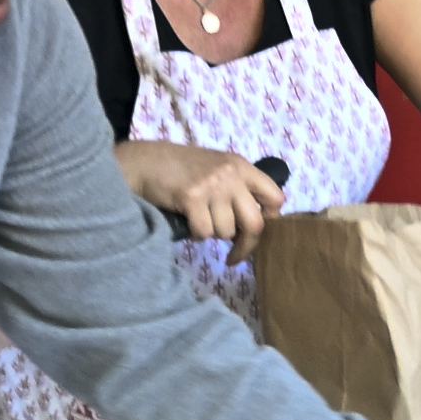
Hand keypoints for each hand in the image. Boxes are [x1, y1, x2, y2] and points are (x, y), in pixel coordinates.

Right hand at [118, 141, 284, 263]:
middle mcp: (231, 174)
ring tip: (199, 220)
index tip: (257, 231)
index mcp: (241, 166)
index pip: (275, 197)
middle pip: (255, 223)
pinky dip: (195, 234)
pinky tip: (187, 222)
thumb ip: (237, 188)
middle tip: (234, 257)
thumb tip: (254, 224)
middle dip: (246, 246)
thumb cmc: (180, 169)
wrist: (145, 162)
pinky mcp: (192, 197)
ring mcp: (212, 185)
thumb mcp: (216, 168)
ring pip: (225, 231)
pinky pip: (203, 232)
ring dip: (212, 234)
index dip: (270, 219)